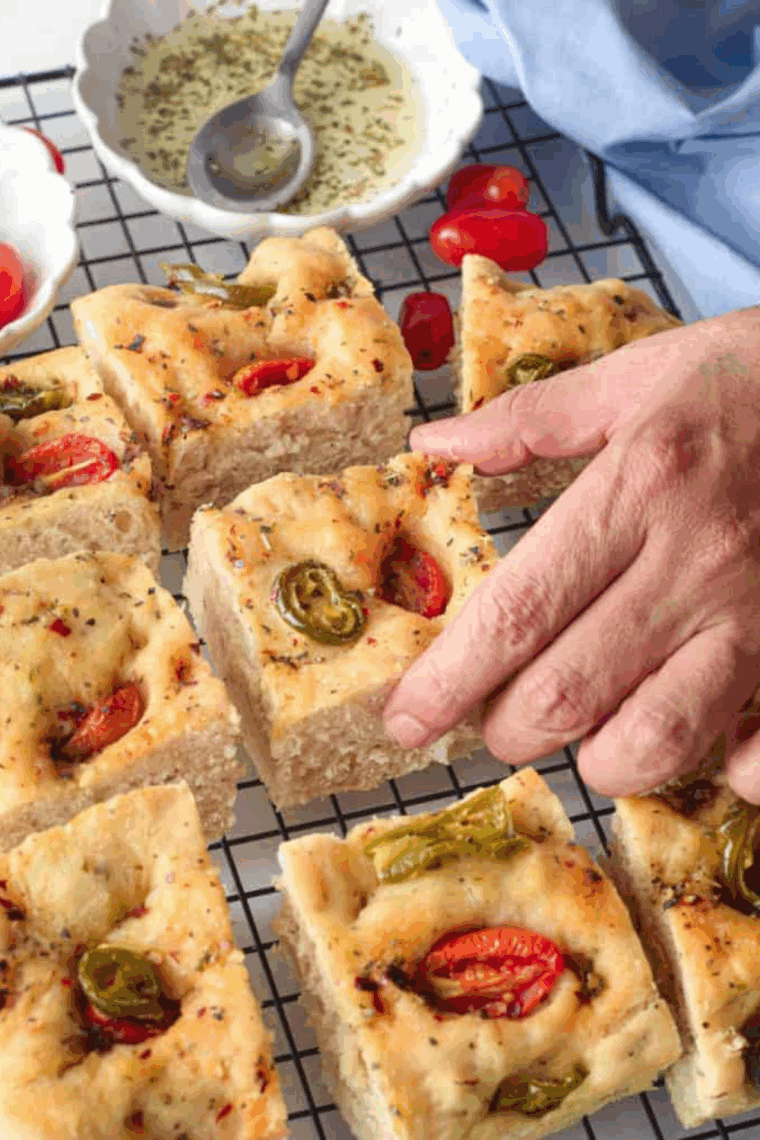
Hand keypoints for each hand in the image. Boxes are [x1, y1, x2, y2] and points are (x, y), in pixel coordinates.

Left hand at [383, 308, 759, 801]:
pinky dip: (726, 771)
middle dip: (509, 728)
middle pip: (567, 692)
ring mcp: (755, 614)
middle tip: (498, 718)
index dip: (449, 680)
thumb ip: (528, 420)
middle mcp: (692, 562)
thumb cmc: (749, 379)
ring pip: (658, 738)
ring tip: (586, 734)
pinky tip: (704, 750)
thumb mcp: (636, 378)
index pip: (517, 611)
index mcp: (636, 489)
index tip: (407, 719)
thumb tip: (434, 447)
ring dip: (600, 758)